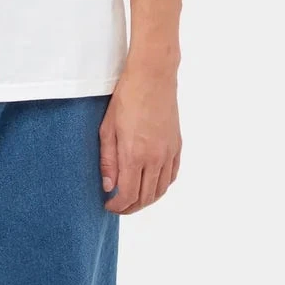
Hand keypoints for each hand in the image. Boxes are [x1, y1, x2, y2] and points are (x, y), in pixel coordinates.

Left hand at [99, 60, 181, 214]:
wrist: (153, 77)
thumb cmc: (126, 98)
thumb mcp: (107, 128)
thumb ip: (108, 161)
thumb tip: (109, 187)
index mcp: (134, 154)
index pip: (128, 195)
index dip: (117, 206)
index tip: (108, 205)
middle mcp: (155, 158)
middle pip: (145, 197)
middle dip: (130, 207)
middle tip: (118, 206)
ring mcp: (169, 153)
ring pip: (160, 190)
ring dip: (146, 200)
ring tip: (133, 199)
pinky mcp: (177, 146)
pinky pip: (171, 176)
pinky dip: (161, 186)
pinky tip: (151, 184)